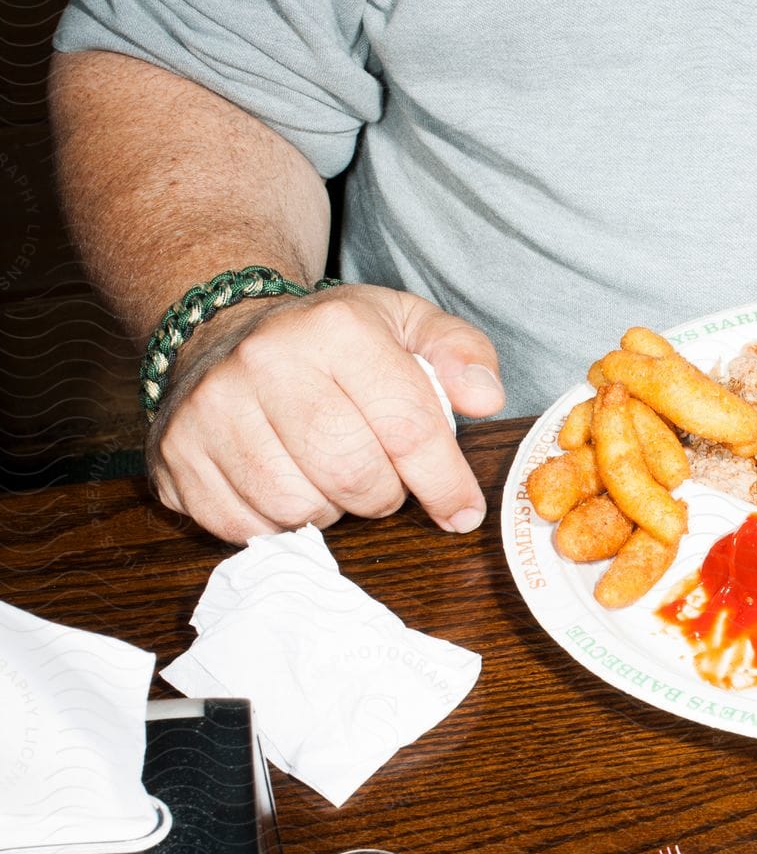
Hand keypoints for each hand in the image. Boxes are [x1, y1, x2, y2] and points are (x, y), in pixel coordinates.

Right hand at [147, 282, 505, 543]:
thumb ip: (463, 354)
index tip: (461, 511)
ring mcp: (210, 410)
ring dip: (329, 510)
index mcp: (335, 329)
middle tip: (382, 482)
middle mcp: (265, 362)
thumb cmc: (334, 342)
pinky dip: (278, 523)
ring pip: (297, 507)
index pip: (408, 428)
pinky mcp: (175, 454)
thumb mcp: (407, 326)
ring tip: (328, 475)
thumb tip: (485, 398)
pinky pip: (245, 527)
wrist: (226, 329)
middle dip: (383, 497)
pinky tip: (285, 483)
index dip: (445, 483)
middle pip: (352, 476)